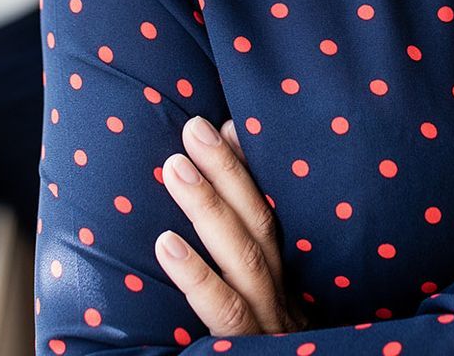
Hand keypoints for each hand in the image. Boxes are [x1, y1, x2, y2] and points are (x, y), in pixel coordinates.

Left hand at [155, 116, 306, 335]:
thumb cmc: (261, 351)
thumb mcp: (263, 303)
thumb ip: (246, 254)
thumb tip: (218, 184)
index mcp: (287, 281)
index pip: (275, 214)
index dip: (252, 169)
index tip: (225, 120)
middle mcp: (286, 299)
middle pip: (262, 226)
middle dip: (229, 173)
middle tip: (193, 127)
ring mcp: (269, 327)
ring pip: (246, 260)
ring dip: (211, 209)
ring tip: (175, 166)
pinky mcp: (246, 352)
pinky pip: (224, 316)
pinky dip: (197, 277)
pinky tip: (166, 244)